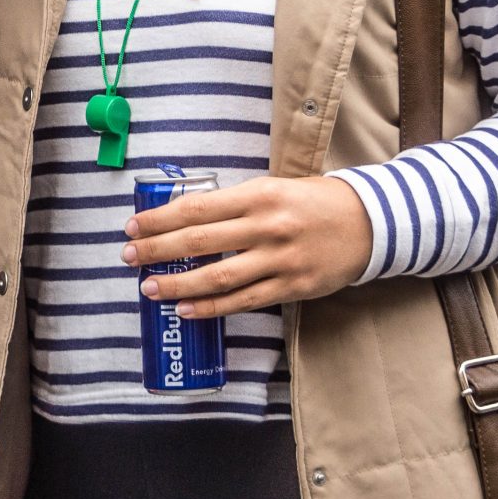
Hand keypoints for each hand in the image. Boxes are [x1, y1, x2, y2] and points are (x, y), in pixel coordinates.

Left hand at [123, 174, 372, 316]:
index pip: (195, 208)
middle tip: (127, 258)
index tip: (132, 227)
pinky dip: (211, 308)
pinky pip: (244, 301)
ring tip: (149, 288)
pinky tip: (186, 310)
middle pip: (198, 242)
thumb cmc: (312, 202)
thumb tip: (183, 218)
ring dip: (177, 285)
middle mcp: (267, 226)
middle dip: (156, 251)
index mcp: (258, 194)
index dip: (158, 219)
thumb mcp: (272, 188)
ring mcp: (280, 260)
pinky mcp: (293, 287)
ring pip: (218, 277)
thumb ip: (233, 204)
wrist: (370, 222)